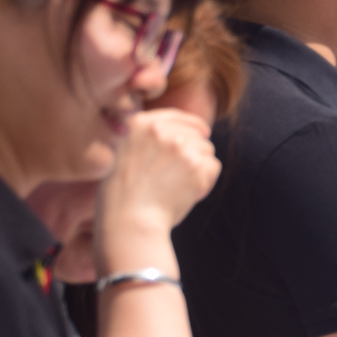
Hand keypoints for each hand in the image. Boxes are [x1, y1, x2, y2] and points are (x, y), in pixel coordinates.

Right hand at [98, 109, 219, 259]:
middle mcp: (159, 130)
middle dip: (195, 153)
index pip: (176, 115)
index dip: (193, 124)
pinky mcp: (196, 165)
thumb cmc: (123, 196)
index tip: (203, 131)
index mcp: (137, 124)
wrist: (129, 221)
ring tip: (177, 187)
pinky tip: (187, 193)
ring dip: (200, 168)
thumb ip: (147, 139)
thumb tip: (181, 131)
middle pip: (196, 134)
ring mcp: (179, 147)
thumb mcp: (124, 154)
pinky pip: (213, 167)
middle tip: (176, 177)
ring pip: (207, 150)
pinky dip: (206, 181)